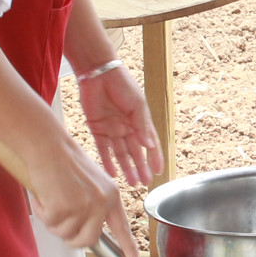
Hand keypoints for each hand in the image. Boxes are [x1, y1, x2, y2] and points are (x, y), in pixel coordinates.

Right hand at [21, 133, 123, 251]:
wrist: (48, 144)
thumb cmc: (64, 160)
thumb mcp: (90, 182)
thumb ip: (93, 205)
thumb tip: (88, 231)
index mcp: (111, 196)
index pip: (122, 227)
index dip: (129, 248)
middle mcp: (101, 203)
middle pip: (87, 240)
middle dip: (70, 237)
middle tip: (59, 220)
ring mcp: (83, 207)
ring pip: (64, 234)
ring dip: (53, 220)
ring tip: (51, 197)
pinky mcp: (63, 208)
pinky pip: (49, 223)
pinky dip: (41, 211)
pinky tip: (44, 193)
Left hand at [78, 64, 163, 187]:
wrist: (99, 73)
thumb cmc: (122, 84)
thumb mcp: (137, 104)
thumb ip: (142, 126)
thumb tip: (150, 146)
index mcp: (139, 121)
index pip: (150, 144)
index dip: (154, 158)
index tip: (158, 172)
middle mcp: (127, 127)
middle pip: (135, 152)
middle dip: (140, 168)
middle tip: (144, 183)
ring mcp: (112, 129)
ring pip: (120, 154)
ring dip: (126, 168)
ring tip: (131, 183)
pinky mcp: (97, 129)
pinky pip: (103, 149)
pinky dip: (107, 161)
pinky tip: (112, 173)